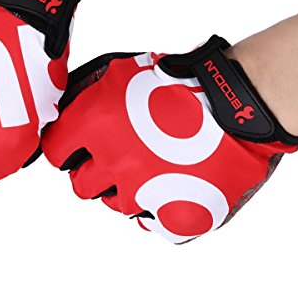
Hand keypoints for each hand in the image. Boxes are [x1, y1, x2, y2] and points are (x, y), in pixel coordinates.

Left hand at [41, 36, 297, 243]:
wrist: (240, 105)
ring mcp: (145, 194)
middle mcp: (114, 162)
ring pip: (115, 204)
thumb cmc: (184, 83)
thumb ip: (87, 94)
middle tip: (118, 156)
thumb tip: (65, 110)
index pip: (56, 152)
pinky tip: (169, 187)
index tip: (77, 148)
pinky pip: (150, 224)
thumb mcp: (125, 73)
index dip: (67, 149)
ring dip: (126, 188)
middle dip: (94, 171)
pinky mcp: (177, 218)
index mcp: (96, 124)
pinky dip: (156, 209)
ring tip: (152, 166)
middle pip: (81, 185)